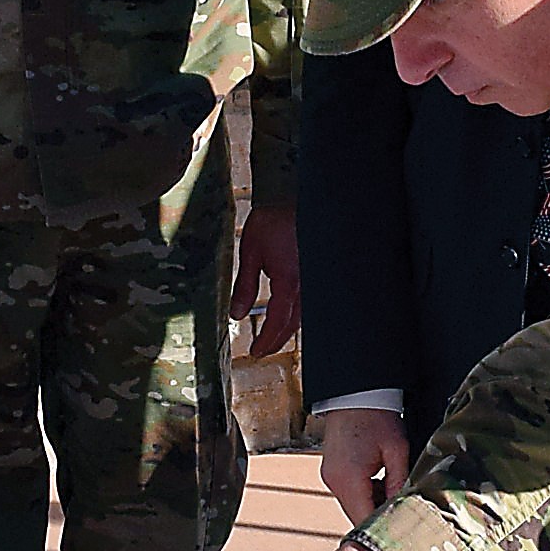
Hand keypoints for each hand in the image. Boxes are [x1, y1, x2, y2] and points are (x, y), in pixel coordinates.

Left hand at [233, 201, 302, 356]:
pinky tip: (287, 317)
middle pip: (293, 325)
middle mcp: (305, 285)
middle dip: (277, 341)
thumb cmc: (271, 221)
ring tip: (272, 338)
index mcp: (288, 282)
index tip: (255, 351)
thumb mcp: (250, 253)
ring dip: (287, 330)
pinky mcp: (314, 273)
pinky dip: (295, 315)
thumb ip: (244, 287)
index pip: (278, 323)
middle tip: (262, 350)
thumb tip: (235, 313)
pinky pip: (307, 302)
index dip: (266, 341)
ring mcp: (312, 280)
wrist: (291, 198)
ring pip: (303, 316)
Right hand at [316, 407, 409, 523]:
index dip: (385, 529)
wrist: (355, 394)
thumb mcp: (397, 450)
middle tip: (405, 513)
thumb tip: (405, 508)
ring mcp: (330, 478)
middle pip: (358, 516)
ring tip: (394, 491)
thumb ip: (400, 482)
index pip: (365, 520)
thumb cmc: (376, 417)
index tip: (404, 532)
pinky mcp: (331, 472)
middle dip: (380, 517)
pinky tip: (380, 481)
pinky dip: (365, 494)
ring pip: (354, 506)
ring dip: (373, 505)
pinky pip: (349, 494)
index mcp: (349, 478)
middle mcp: (334, 482)